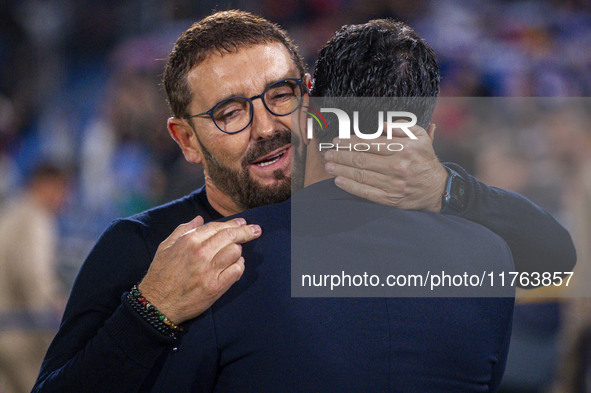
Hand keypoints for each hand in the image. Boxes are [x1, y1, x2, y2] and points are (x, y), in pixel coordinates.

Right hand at [138, 216, 261, 323]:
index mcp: (189, 240)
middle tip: (256, 230)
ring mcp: (209, 270)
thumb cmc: (160, 274)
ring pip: (235, 252)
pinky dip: (240, 266)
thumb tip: (199, 219)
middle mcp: (201, 253)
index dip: (233, 223)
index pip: (217, 227)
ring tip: (236, 251)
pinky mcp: (216, 286)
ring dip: (238, 250)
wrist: (156, 304)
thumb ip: (183, 230)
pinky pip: (236, 271)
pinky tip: (237, 264)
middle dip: (246, 231)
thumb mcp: (166, 246)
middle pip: (231, 236)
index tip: (242, 222)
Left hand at [323, 123, 447, 211]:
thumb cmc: (425, 160)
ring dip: (341, 169)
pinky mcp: (390, 199)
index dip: (350, 141)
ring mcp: (393, 184)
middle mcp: (397, 166)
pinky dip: (350, 186)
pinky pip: (366, 192)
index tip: (337, 140)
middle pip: (361, 159)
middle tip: (328, 152)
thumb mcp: (421, 137)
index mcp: (403, 149)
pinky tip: (338, 180)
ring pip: (360, 176)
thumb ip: (402, 127)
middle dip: (341, 155)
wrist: (437, 188)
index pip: (370, 143)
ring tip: (328, 165)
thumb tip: (382, 125)